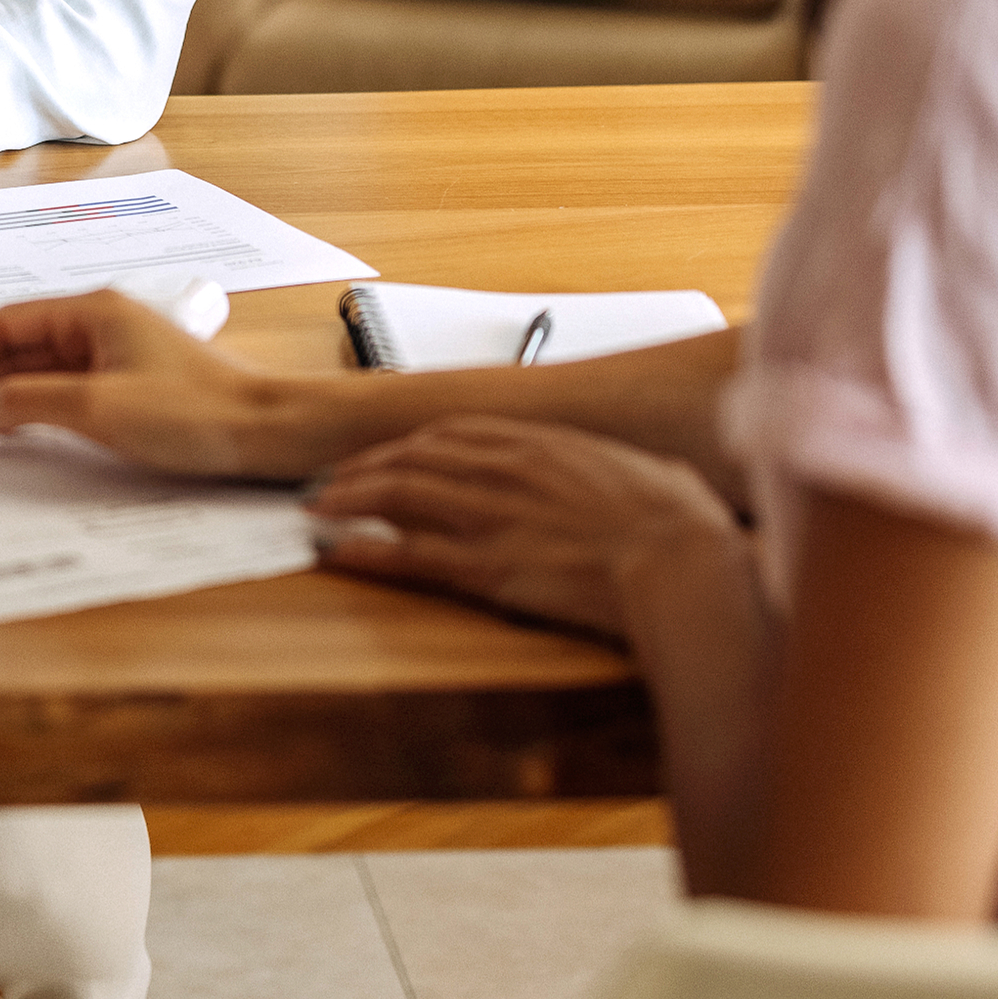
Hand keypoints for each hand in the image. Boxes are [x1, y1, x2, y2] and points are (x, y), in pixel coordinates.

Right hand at [0, 292, 314, 478]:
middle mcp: (100, 323)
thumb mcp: (100, 409)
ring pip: (34, 367)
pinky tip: (10, 429)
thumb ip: (30, 401)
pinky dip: (26, 405)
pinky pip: (61, 386)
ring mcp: (115, 353)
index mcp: (92, 311)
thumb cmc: (197, 414)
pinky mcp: (129, 383)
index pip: (1, 327)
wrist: (270, 433)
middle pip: (14, 345)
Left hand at [304, 415, 744, 640]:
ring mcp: (489, 516)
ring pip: (396, 494)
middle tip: (335, 478)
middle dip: (367, 466)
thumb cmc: (679, 524)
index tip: (392, 453)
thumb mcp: (651, 474)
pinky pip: (409, 553)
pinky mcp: (485, 566)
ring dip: (348, 498)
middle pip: (414, 456)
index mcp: (542, 443)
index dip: (414, 443)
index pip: (455, 433)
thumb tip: (640, 474)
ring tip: (318, 507)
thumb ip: (621, 472)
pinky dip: (366, 550)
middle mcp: (504, 470)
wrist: (679, 562)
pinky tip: (338, 552)